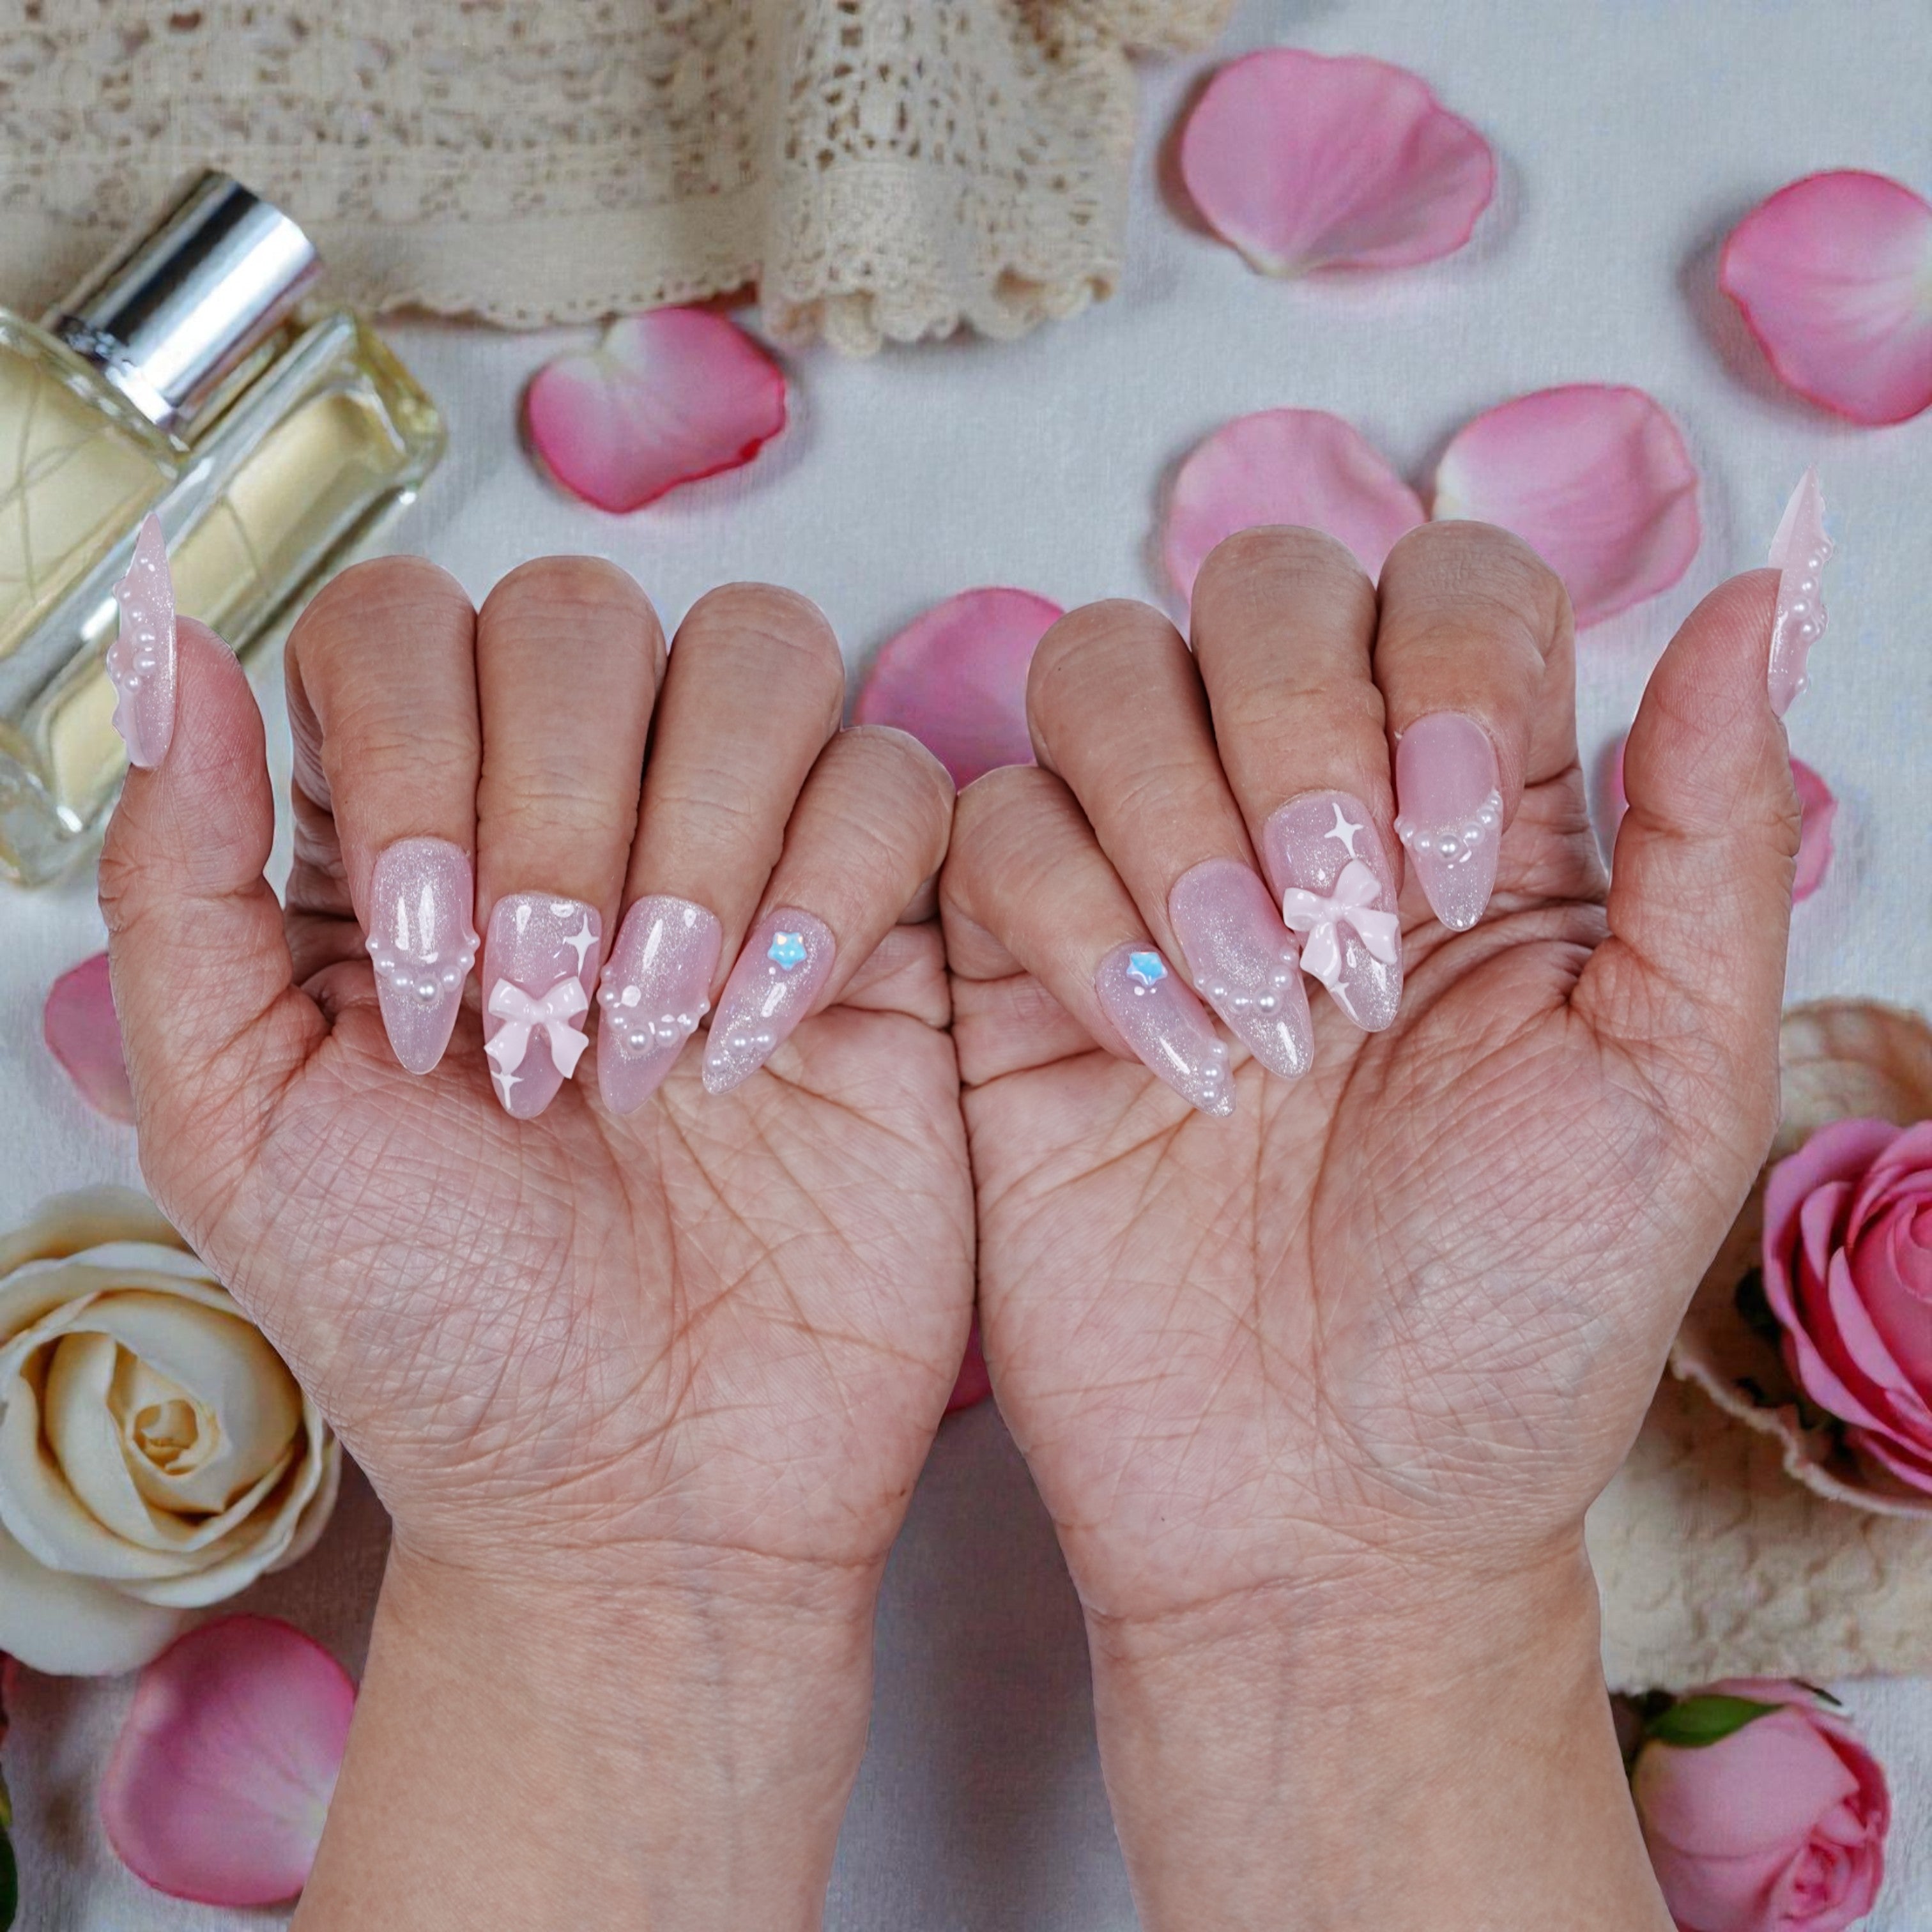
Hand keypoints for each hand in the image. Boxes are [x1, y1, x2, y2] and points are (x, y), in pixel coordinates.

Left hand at [99, 558, 968, 1928]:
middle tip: (540, 1021)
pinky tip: (761, 1037)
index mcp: (408, 837)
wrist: (638, 1488)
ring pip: (758, 655)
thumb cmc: (437, 1331)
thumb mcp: (237, 1121)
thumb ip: (178, 882)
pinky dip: (828, 888)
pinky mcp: (884, 926)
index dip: (413, 747)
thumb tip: (169, 644)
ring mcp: (744, 857)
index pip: (405, 622)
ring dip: (696, 837)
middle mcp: (580, 814)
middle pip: (584, 613)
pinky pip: (895, 781)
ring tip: (654, 1038)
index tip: (418, 970)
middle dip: (555, 816)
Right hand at [942, 523, 1793, 1928]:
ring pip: (1100, 671)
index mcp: (1477, 820)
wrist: (1326, 1509)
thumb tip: (1761, 598)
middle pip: (1256, 586)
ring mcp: (1148, 883)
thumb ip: (1713, 831)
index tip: (1455, 859)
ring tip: (1250, 1016)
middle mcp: (1304, 817)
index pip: (1444, 582)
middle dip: (1297, 735)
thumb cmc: (1515, 1319)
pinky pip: (993, 825)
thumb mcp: (1674, 1080)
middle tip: (1343, 948)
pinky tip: (1155, 1060)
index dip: (1440, 666)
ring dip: (1173, 818)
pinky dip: (1066, 917)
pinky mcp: (1017, 972)